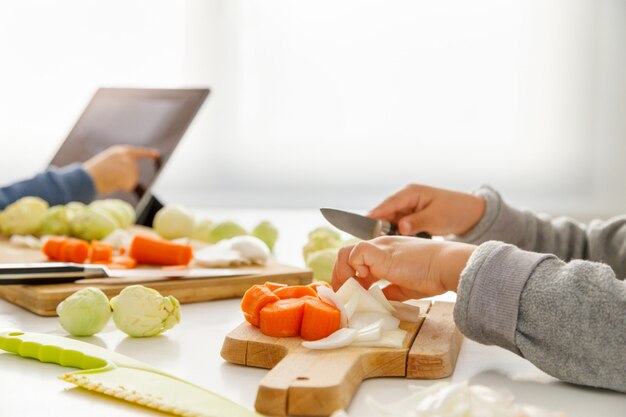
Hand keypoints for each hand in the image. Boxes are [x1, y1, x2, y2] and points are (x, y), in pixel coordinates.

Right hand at [83, 145, 159, 194]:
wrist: (86, 177)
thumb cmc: (92, 174)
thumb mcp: (107, 164)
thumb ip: (120, 166)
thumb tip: (130, 178)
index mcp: (119, 151)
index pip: (137, 152)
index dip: (147, 153)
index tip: (157, 154)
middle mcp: (125, 155)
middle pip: (134, 171)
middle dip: (125, 179)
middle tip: (110, 179)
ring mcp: (128, 163)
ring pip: (132, 179)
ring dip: (122, 183)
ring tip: (109, 180)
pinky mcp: (128, 172)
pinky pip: (130, 185)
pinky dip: (122, 187)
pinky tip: (113, 183)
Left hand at [331, 236, 475, 300]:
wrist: (446, 264)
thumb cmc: (434, 274)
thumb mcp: (407, 286)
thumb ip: (391, 290)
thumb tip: (379, 299)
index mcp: (386, 253)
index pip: (357, 260)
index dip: (350, 277)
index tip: (354, 294)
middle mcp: (379, 246)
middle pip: (346, 254)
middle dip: (341, 276)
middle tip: (345, 295)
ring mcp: (379, 246)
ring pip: (345, 252)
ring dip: (343, 274)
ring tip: (351, 291)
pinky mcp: (380, 251)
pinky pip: (355, 253)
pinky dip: (354, 268)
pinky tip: (363, 282)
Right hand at [368, 184, 485, 235]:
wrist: (470, 213)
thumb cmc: (455, 210)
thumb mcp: (437, 217)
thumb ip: (417, 222)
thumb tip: (400, 227)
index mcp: (411, 192)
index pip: (388, 203)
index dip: (375, 214)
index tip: (362, 223)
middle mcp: (406, 198)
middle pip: (386, 212)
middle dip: (377, 226)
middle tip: (368, 241)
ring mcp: (408, 208)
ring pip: (390, 220)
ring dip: (385, 231)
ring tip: (376, 245)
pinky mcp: (410, 217)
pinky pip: (397, 225)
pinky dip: (393, 233)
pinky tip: (389, 244)